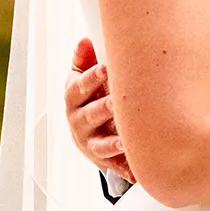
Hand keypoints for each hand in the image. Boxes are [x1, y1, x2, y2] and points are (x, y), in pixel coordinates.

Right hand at [65, 38, 133, 181]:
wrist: (88, 133)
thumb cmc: (90, 98)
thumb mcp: (83, 79)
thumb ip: (83, 60)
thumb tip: (84, 40)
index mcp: (73, 99)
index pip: (78, 88)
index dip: (90, 78)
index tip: (104, 69)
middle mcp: (78, 122)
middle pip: (89, 115)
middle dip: (103, 108)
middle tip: (117, 102)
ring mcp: (90, 142)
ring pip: (100, 144)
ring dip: (113, 142)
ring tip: (125, 141)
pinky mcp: (104, 160)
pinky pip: (114, 165)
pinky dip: (125, 168)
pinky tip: (136, 170)